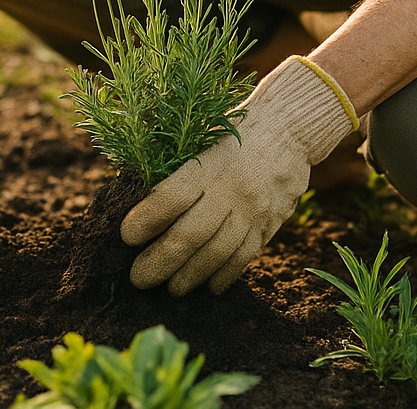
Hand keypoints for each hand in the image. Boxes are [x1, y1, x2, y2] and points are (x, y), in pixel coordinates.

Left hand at [120, 57, 356, 295]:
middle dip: (160, 262)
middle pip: (190, 234)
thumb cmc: (238, 131)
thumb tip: (144, 201)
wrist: (290, 127)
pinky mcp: (270, 224)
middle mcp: (232, 189)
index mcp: (211, 162)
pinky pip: (244, 258)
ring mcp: (253, 210)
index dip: (146, 220)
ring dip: (189, 276)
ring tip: (171, 288)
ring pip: (216, 254)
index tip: (126, 236)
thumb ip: (183, 169)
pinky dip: (224, 275)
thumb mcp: (207, 136)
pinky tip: (208, 285)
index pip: (171, 197)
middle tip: (138, 278)